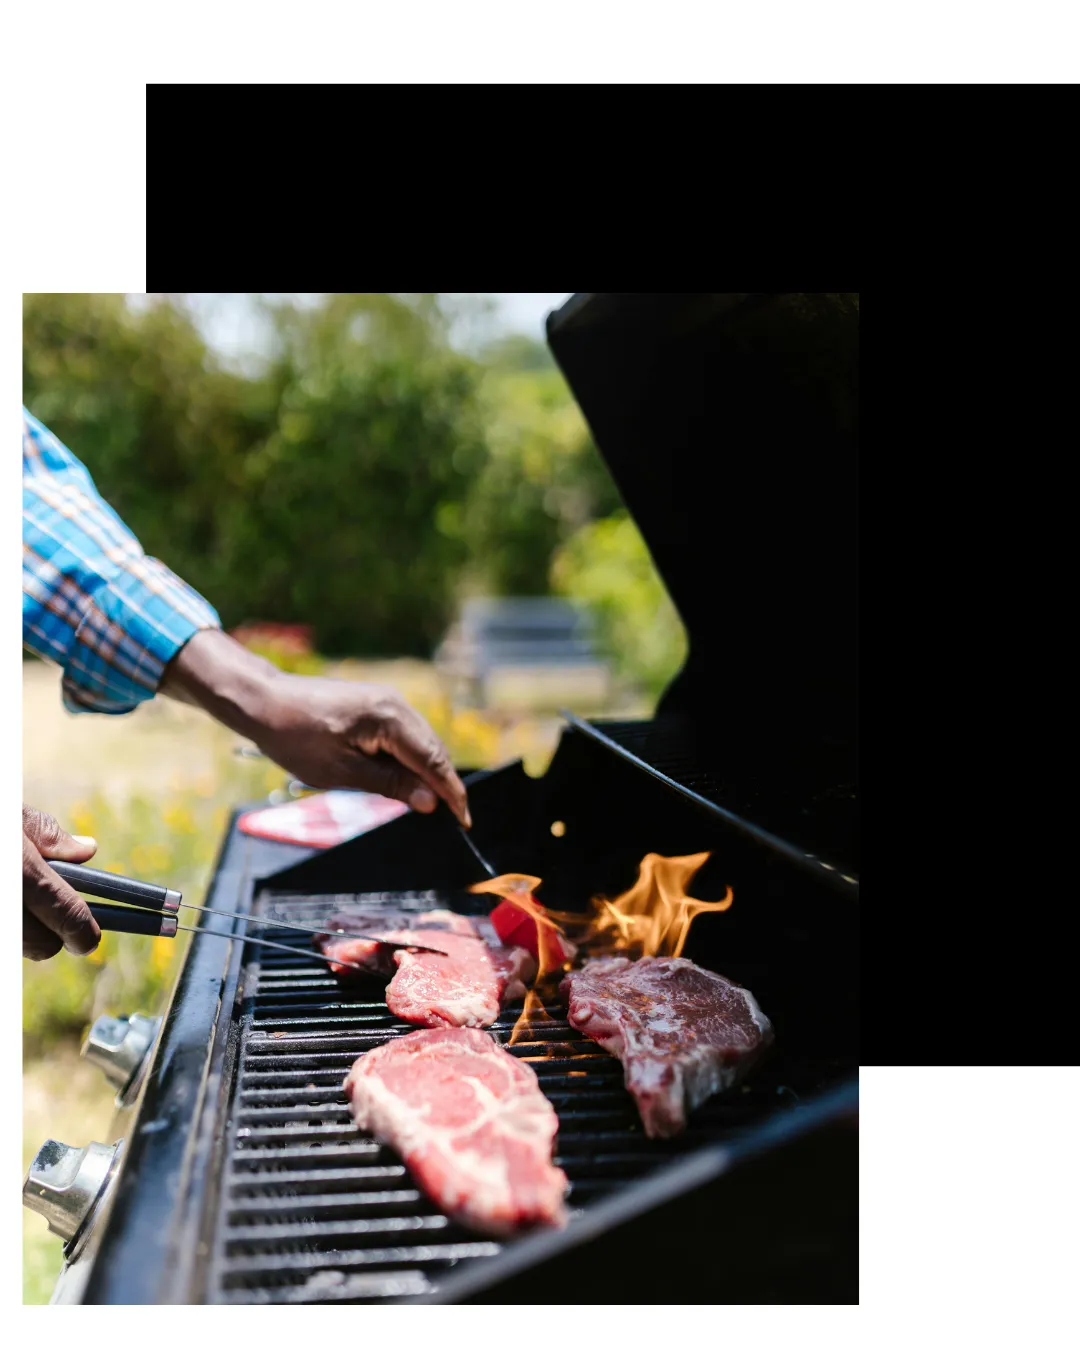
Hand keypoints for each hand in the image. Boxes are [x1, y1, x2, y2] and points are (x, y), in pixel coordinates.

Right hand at [23, 806, 101, 960]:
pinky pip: (7, 937)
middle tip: (55, 910)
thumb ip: (49, 835)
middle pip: (43, 946)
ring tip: (26, 896)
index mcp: (22, 873)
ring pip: (21, 944)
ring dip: (28, 930)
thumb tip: (87, 850)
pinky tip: (13, 899)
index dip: (87, 933)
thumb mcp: (12, 816)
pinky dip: (13, 922)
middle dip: (55, 934)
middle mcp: (8, 904)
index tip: (93, 938)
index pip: (69, 917)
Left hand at [163, 630, 470, 825]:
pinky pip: (405, 736)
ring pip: (421, 743)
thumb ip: (391, 786)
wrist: (265, 702)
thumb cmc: (296, 738)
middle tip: (452, 819)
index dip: (451, 793)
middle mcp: (397, 704)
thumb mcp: (343, 772)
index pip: (433, 761)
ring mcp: (388, 701)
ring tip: (429, 805)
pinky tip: (405, 780)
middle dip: (443, 784)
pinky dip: (411, 759)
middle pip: (433, 750)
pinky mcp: (378, 704)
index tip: (465, 820)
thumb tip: (430, 802)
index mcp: (389, 718)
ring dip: (427, 772)